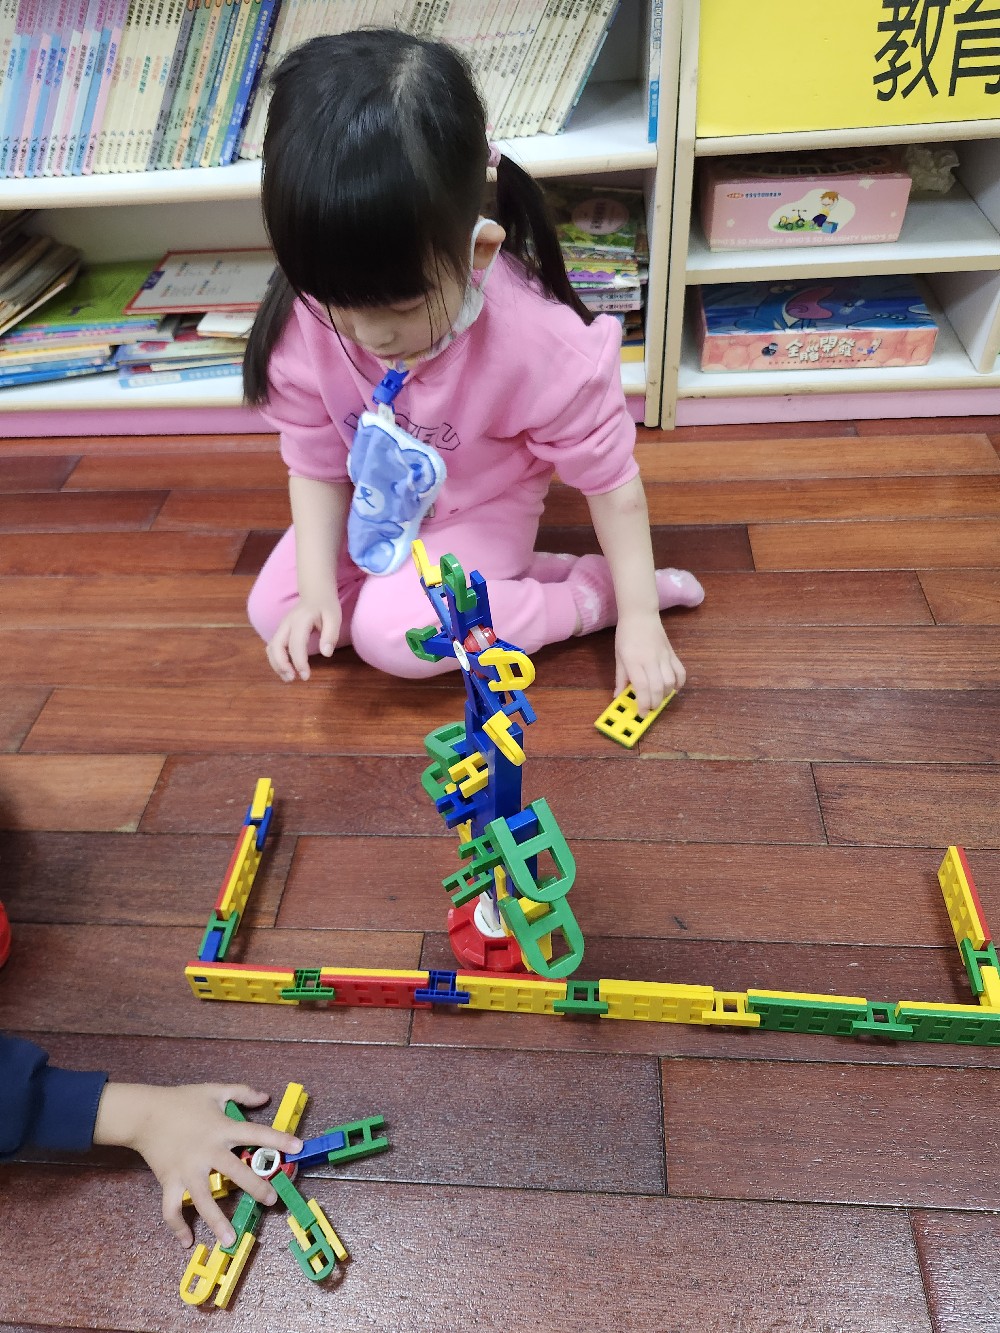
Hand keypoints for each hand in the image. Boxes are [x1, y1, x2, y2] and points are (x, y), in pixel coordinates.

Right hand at [93, 1083, 302, 1248]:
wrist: (145, 1113)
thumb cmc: (181, 1100)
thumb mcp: (214, 1090)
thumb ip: (241, 1092)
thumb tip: (265, 1097)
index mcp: (221, 1129)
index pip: (255, 1134)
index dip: (278, 1140)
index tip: (298, 1148)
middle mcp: (207, 1152)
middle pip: (236, 1173)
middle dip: (256, 1187)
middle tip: (271, 1200)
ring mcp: (187, 1170)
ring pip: (204, 1200)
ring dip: (217, 1221)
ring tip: (231, 1240)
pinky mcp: (169, 1181)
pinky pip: (172, 1209)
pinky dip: (177, 1226)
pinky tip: (187, 1241)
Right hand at [266, 597, 341, 681]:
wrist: (315, 593)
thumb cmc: (326, 606)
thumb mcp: (334, 617)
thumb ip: (331, 635)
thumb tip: (326, 654)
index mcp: (300, 620)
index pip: (295, 644)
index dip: (299, 662)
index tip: (306, 676)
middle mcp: (286, 624)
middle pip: (276, 646)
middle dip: (281, 665)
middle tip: (292, 679)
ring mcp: (281, 627)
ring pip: (271, 648)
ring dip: (276, 665)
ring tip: (289, 678)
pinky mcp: (280, 632)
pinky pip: (273, 648)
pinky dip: (276, 660)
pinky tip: (286, 669)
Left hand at [614, 612, 685, 714]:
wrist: (640, 614)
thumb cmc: (626, 635)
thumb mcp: (619, 656)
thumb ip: (620, 677)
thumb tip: (617, 696)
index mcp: (634, 661)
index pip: (642, 687)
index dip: (643, 704)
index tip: (642, 714)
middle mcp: (650, 660)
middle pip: (657, 688)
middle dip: (654, 703)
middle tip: (649, 709)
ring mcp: (663, 656)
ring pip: (670, 681)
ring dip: (666, 695)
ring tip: (659, 698)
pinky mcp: (672, 653)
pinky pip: (680, 671)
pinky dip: (679, 683)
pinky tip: (674, 689)